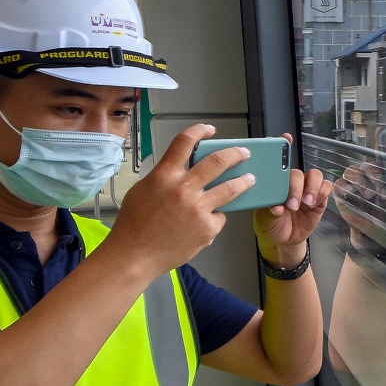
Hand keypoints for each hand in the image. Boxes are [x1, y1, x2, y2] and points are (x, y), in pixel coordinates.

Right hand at [105, 125, 256, 276]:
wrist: (135, 255)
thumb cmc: (135, 225)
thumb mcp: (143, 190)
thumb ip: (165, 177)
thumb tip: (184, 170)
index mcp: (164, 176)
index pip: (185, 142)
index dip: (200, 131)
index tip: (210, 130)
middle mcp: (183, 189)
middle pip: (217, 161)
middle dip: (235, 154)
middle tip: (244, 153)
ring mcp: (198, 209)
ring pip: (230, 188)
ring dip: (243, 181)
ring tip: (250, 179)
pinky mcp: (207, 227)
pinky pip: (219, 217)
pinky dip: (215, 217)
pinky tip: (207, 222)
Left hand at [255, 135, 332, 266]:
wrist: (283, 242)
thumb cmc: (270, 226)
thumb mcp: (263, 219)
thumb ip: (270, 211)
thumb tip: (278, 206)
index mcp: (276, 182)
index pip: (280, 161)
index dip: (284, 147)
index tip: (286, 138)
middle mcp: (292, 183)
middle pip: (299, 172)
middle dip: (297, 187)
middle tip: (292, 204)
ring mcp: (306, 190)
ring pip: (316, 177)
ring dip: (312, 189)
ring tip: (306, 204)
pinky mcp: (319, 200)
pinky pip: (326, 189)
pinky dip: (322, 193)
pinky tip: (313, 204)